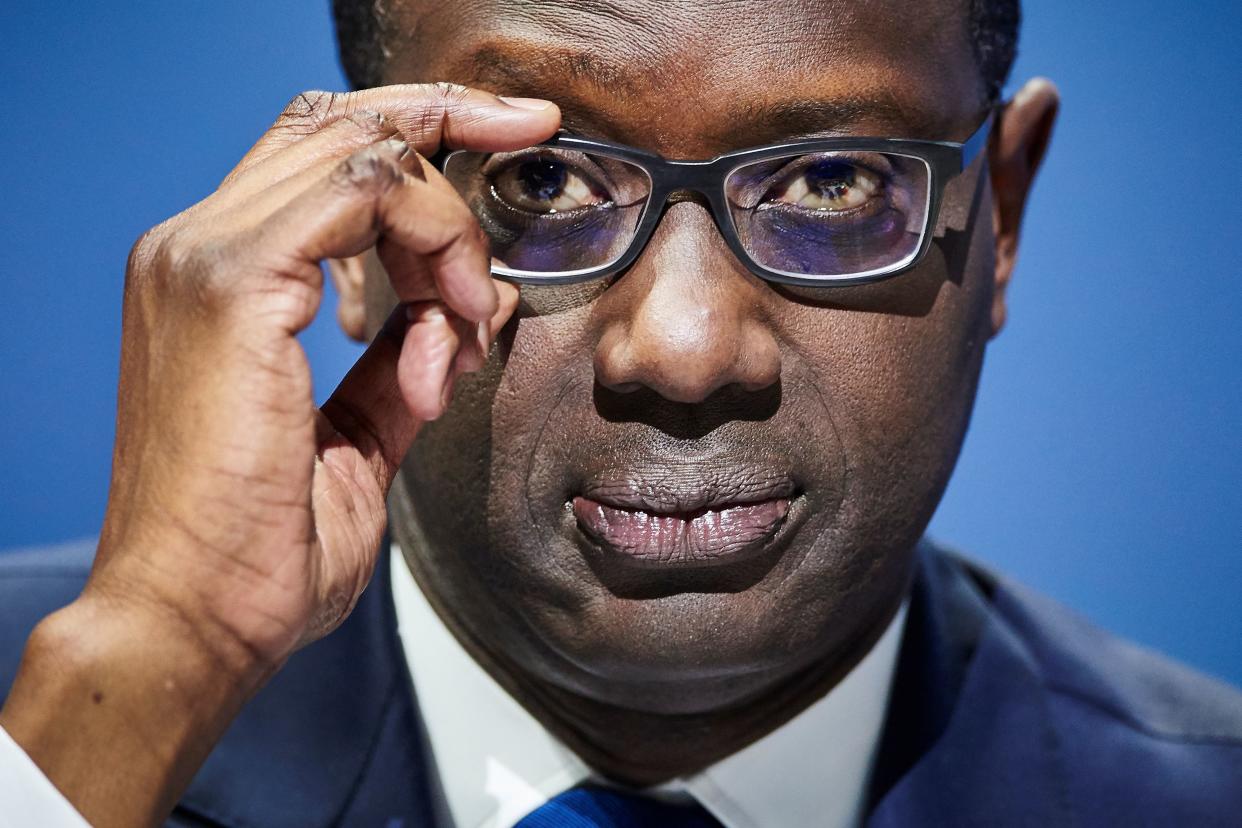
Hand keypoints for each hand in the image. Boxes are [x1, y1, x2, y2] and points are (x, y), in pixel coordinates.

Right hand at [0, 83, 558, 826]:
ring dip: (448, 222)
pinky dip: (432, 245)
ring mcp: (203, 256)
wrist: (192, 622)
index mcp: (214, 277)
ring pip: (363, 152)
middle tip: (535, 128)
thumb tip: (469, 304)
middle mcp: (195, 245)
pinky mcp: (231, 283)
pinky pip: (363, 194)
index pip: (318, 155)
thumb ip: (408, 363)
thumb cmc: (262, 549)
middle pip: (340, 124)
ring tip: (467, 315)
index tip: (509, 135)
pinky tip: (448, 323)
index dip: (418, 130)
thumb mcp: (360, 439)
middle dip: (453, 117)